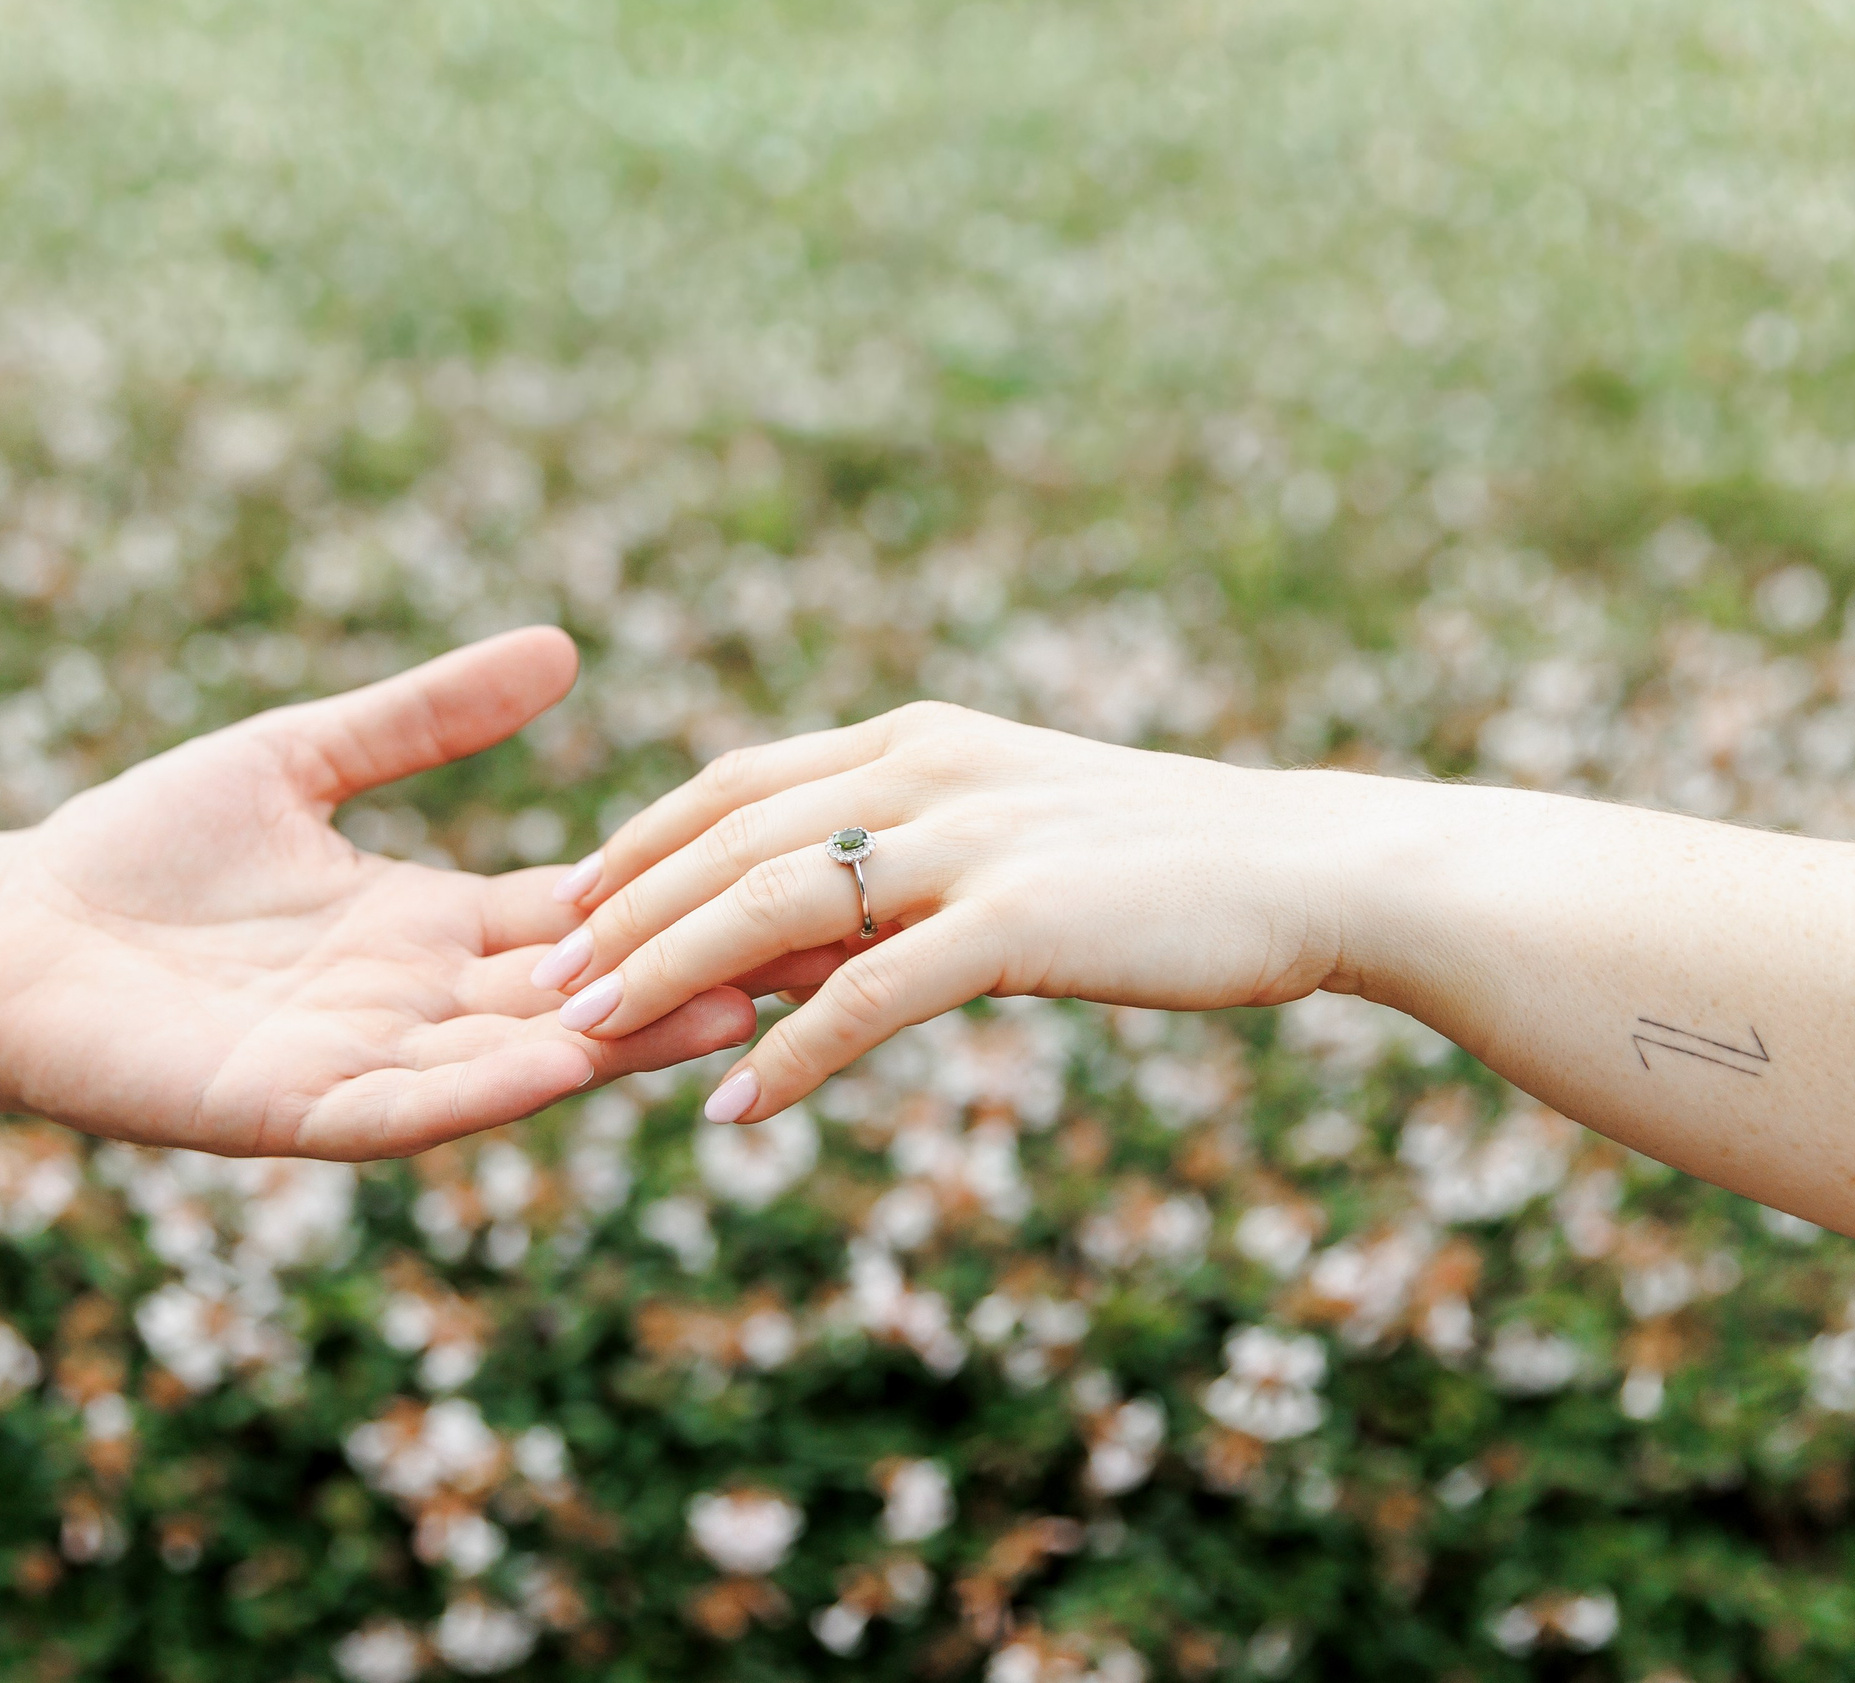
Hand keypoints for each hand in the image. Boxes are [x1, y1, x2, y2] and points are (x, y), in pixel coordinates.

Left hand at [0, 628, 755, 1157]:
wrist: (7, 931)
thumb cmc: (142, 850)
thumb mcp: (302, 757)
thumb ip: (424, 717)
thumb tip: (561, 649)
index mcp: (428, 927)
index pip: (578, 916)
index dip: (673, 899)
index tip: (781, 872)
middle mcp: (412, 1004)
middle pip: (575, 996)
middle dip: (684, 980)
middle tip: (812, 956)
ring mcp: (355, 1062)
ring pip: (512, 1061)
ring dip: (616, 1043)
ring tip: (727, 1012)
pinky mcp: (283, 1109)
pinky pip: (401, 1105)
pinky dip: (480, 1089)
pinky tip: (557, 1060)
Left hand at [535, 702, 1407, 1124]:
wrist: (1311, 865)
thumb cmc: (1164, 862)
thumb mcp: (1012, 831)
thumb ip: (903, 864)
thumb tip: (797, 936)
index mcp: (918, 741)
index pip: (738, 782)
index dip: (643, 843)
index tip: (573, 902)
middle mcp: (926, 771)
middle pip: (728, 840)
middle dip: (623, 913)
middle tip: (543, 983)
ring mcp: (969, 841)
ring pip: (771, 906)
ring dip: (665, 976)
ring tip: (585, 1037)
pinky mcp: (1016, 921)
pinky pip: (868, 996)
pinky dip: (788, 1055)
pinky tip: (732, 1113)